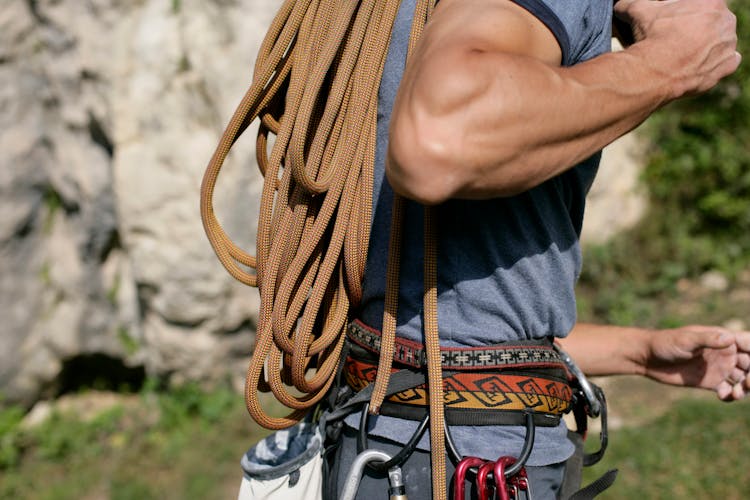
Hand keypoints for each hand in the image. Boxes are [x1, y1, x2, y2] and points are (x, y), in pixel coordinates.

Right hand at [614, 0, 740, 97]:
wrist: (656, 71)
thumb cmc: (650, 37)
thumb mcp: (637, 11)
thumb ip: (630, 4)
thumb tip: (621, 5)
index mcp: (710, 1)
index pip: (700, 3)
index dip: (683, 13)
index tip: (671, 22)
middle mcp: (726, 20)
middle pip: (712, 21)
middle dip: (696, 28)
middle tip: (675, 39)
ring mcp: (728, 43)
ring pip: (720, 40)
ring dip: (706, 45)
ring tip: (683, 54)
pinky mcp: (727, 65)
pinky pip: (728, 61)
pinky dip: (715, 63)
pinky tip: (697, 65)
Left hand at [645, 325, 749, 400]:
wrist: (648, 358)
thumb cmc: (666, 343)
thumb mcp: (686, 340)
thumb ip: (707, 340)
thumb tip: (729, 337)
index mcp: (723, 338)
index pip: (749, 343)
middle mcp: (725, 353)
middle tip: (747, 384)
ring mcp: (719, 368)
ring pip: (743, 379)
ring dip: (744, 388)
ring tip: (735, 394)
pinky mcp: (711, 382)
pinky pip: (729, 391)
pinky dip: (731, 396)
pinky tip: (722, 396)